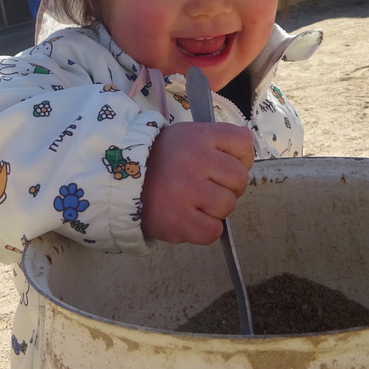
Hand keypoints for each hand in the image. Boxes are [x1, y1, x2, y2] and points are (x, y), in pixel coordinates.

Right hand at [140, 121, 253, 245]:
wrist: (120, 182)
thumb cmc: (161, 161)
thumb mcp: (187, 137)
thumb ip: (218, 140)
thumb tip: (247, 147)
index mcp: (198, 137)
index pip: (243, 143)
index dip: (240, 158)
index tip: (223, 165)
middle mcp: (194, 160)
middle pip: (239, 179)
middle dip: (227, 187)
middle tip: (205, 187)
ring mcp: (186, 191)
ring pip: (227, 206)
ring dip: (215, 209)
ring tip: (194, 202)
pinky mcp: (178, 221)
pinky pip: (212, 232)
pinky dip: (205, 230)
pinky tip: (189, 218)